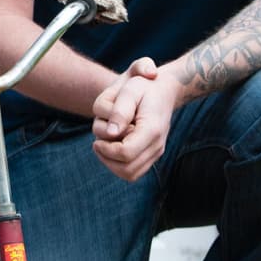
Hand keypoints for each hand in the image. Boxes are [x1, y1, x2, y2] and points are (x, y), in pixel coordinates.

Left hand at [91, 59, 178, 182]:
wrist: (164, 89)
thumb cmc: (143, 86)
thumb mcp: (130, 90)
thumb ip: (120, 111)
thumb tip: (111, 133)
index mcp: (152, 129)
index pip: (125, 153)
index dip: (106, 150)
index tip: (96, 141)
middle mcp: (156, 144)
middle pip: (127, 170)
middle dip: (107, 158)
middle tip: (98, 144)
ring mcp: (155, 152)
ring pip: (129, 174)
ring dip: (112, 162)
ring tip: (106, 144)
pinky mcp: (151, 155)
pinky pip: (132, 172)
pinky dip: (118, 164)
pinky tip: (112, 147)